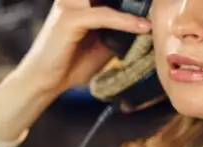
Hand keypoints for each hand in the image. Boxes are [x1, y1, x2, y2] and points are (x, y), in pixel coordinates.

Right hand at [0, 0, 149, 140]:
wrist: (44, 82)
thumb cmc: (71, 63)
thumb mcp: (104, 43)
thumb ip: (121, 28)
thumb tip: (148, 23)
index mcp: (80, 1)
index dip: (131, 1)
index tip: (155, 3)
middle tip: (159, 2)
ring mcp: (69, 6)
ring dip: (133, 3)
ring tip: (156, 6)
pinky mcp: (69, 19)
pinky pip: (104, 15)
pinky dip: (125, 21)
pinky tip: (142, 28)